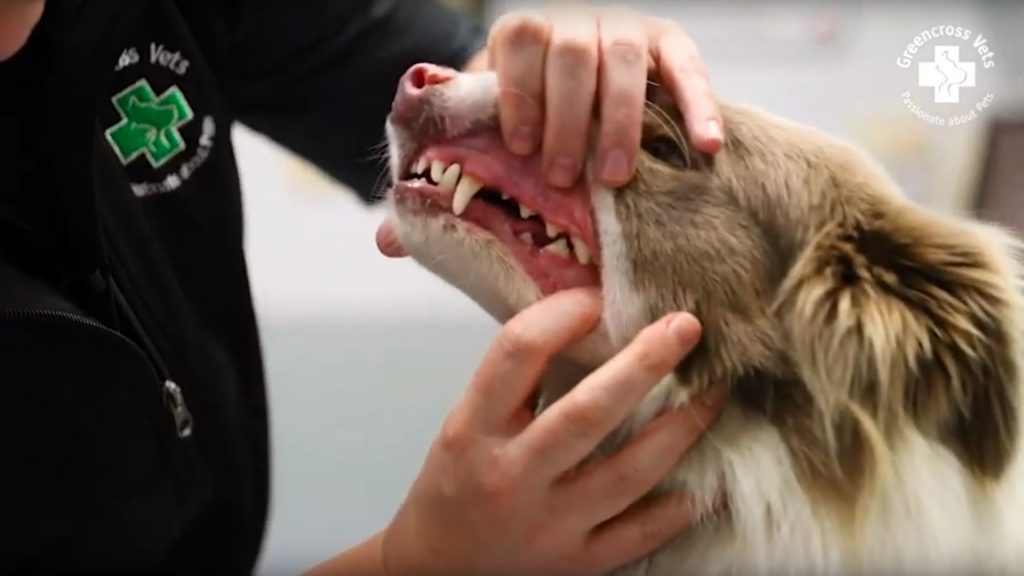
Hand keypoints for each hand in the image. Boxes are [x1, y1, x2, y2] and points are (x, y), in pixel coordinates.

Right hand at [380, 289, 726, 575]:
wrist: (437, 570)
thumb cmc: (457, 482)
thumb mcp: (466, 423)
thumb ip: (517, 382)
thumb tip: (591, 321)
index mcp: (474, 429)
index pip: (518, 352)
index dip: (564, 313)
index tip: (599, 299)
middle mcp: (511, 475)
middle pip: (588, 410)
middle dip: (645, 363)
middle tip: (686, 326)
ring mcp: (548, 525)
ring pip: (631, 472)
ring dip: (682, 427)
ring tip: (716, 391)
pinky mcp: (578, 564)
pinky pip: (643, 532)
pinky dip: (681, 504)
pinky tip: (708, 477)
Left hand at [487, 5, 722, 187]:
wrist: (576, 82)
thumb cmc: (531, 111)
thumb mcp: (493, 111)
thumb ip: (468, 130)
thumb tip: (408, 199)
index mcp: (528, 30)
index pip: (521, 40)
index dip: (520, 91)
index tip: (521, 146)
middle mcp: (576, 19)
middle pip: (572, 54)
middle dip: (567, 119)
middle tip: (562, 176)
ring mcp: (625, 28)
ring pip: (623, 60)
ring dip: (619, 121)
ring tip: (615, 177)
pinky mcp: (669, 42)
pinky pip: (687, 66)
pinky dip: (699, 106)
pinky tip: (706, 145)